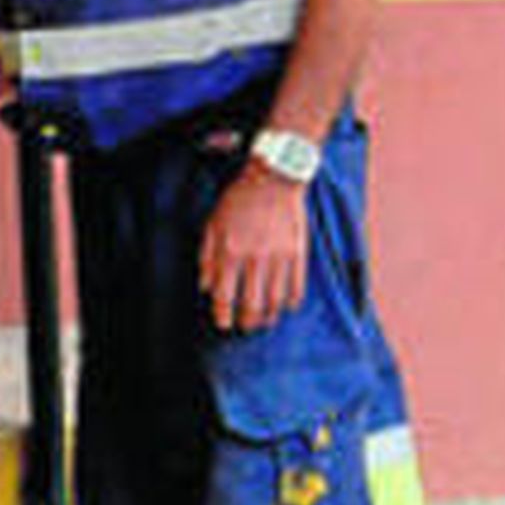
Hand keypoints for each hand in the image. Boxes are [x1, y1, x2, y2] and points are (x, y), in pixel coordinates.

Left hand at [199, 164, 307, 331]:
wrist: (273, 177)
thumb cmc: (239, 200)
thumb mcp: (213, 225)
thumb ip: (207, 258)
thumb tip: (206, 287)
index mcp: (230, 252)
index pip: (225, 296)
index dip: (223, 315)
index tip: (223, 324)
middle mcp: (254, 258)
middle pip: (252, 305)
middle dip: (248, 322)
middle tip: (246, 327)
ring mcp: (279, 257)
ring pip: (275, 300)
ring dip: (269, 317)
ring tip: (265, 322)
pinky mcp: (298, 253)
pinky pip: (297, 286)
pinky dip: (292, 301)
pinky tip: (287, 306)